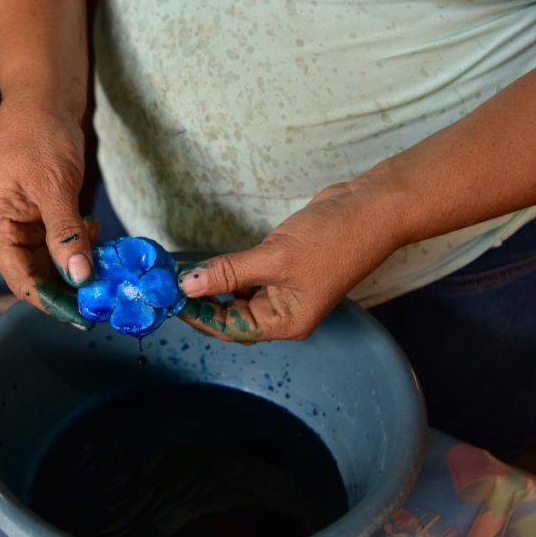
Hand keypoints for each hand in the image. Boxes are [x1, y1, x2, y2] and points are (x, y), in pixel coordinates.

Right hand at [0, 95, 95, 327]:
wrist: (42, 94)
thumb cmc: (39, 132)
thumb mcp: (53, 184)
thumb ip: (65, 232)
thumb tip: (80, 277)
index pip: (21, 280)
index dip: (51, 303)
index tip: (84, 318)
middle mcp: (7, 229)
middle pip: (38, 274)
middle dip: (71, 287)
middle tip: (106, 298)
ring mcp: (25, 221)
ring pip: (53, 260)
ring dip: (80, 265)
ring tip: (108, 268)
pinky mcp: (44, 212)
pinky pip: (62, 240)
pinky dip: (81, 244)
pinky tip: (98, 237)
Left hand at [176, 180, 404, 341]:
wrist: (370, 207)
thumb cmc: (333, 239)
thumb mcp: (274, 258)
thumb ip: (229, 273)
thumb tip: (188, 284)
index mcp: (287, 321)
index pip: (232, 328)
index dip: (199, 316)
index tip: (169, 300)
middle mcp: (283, 310)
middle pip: (231, 315)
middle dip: (200, 302)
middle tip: (165, 287)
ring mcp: (283, 288)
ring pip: (236, 294)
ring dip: (209, 285)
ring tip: (176, 275)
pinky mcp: (281, 265)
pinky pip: (245, 274)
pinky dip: (224, 270)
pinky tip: (202, 264)